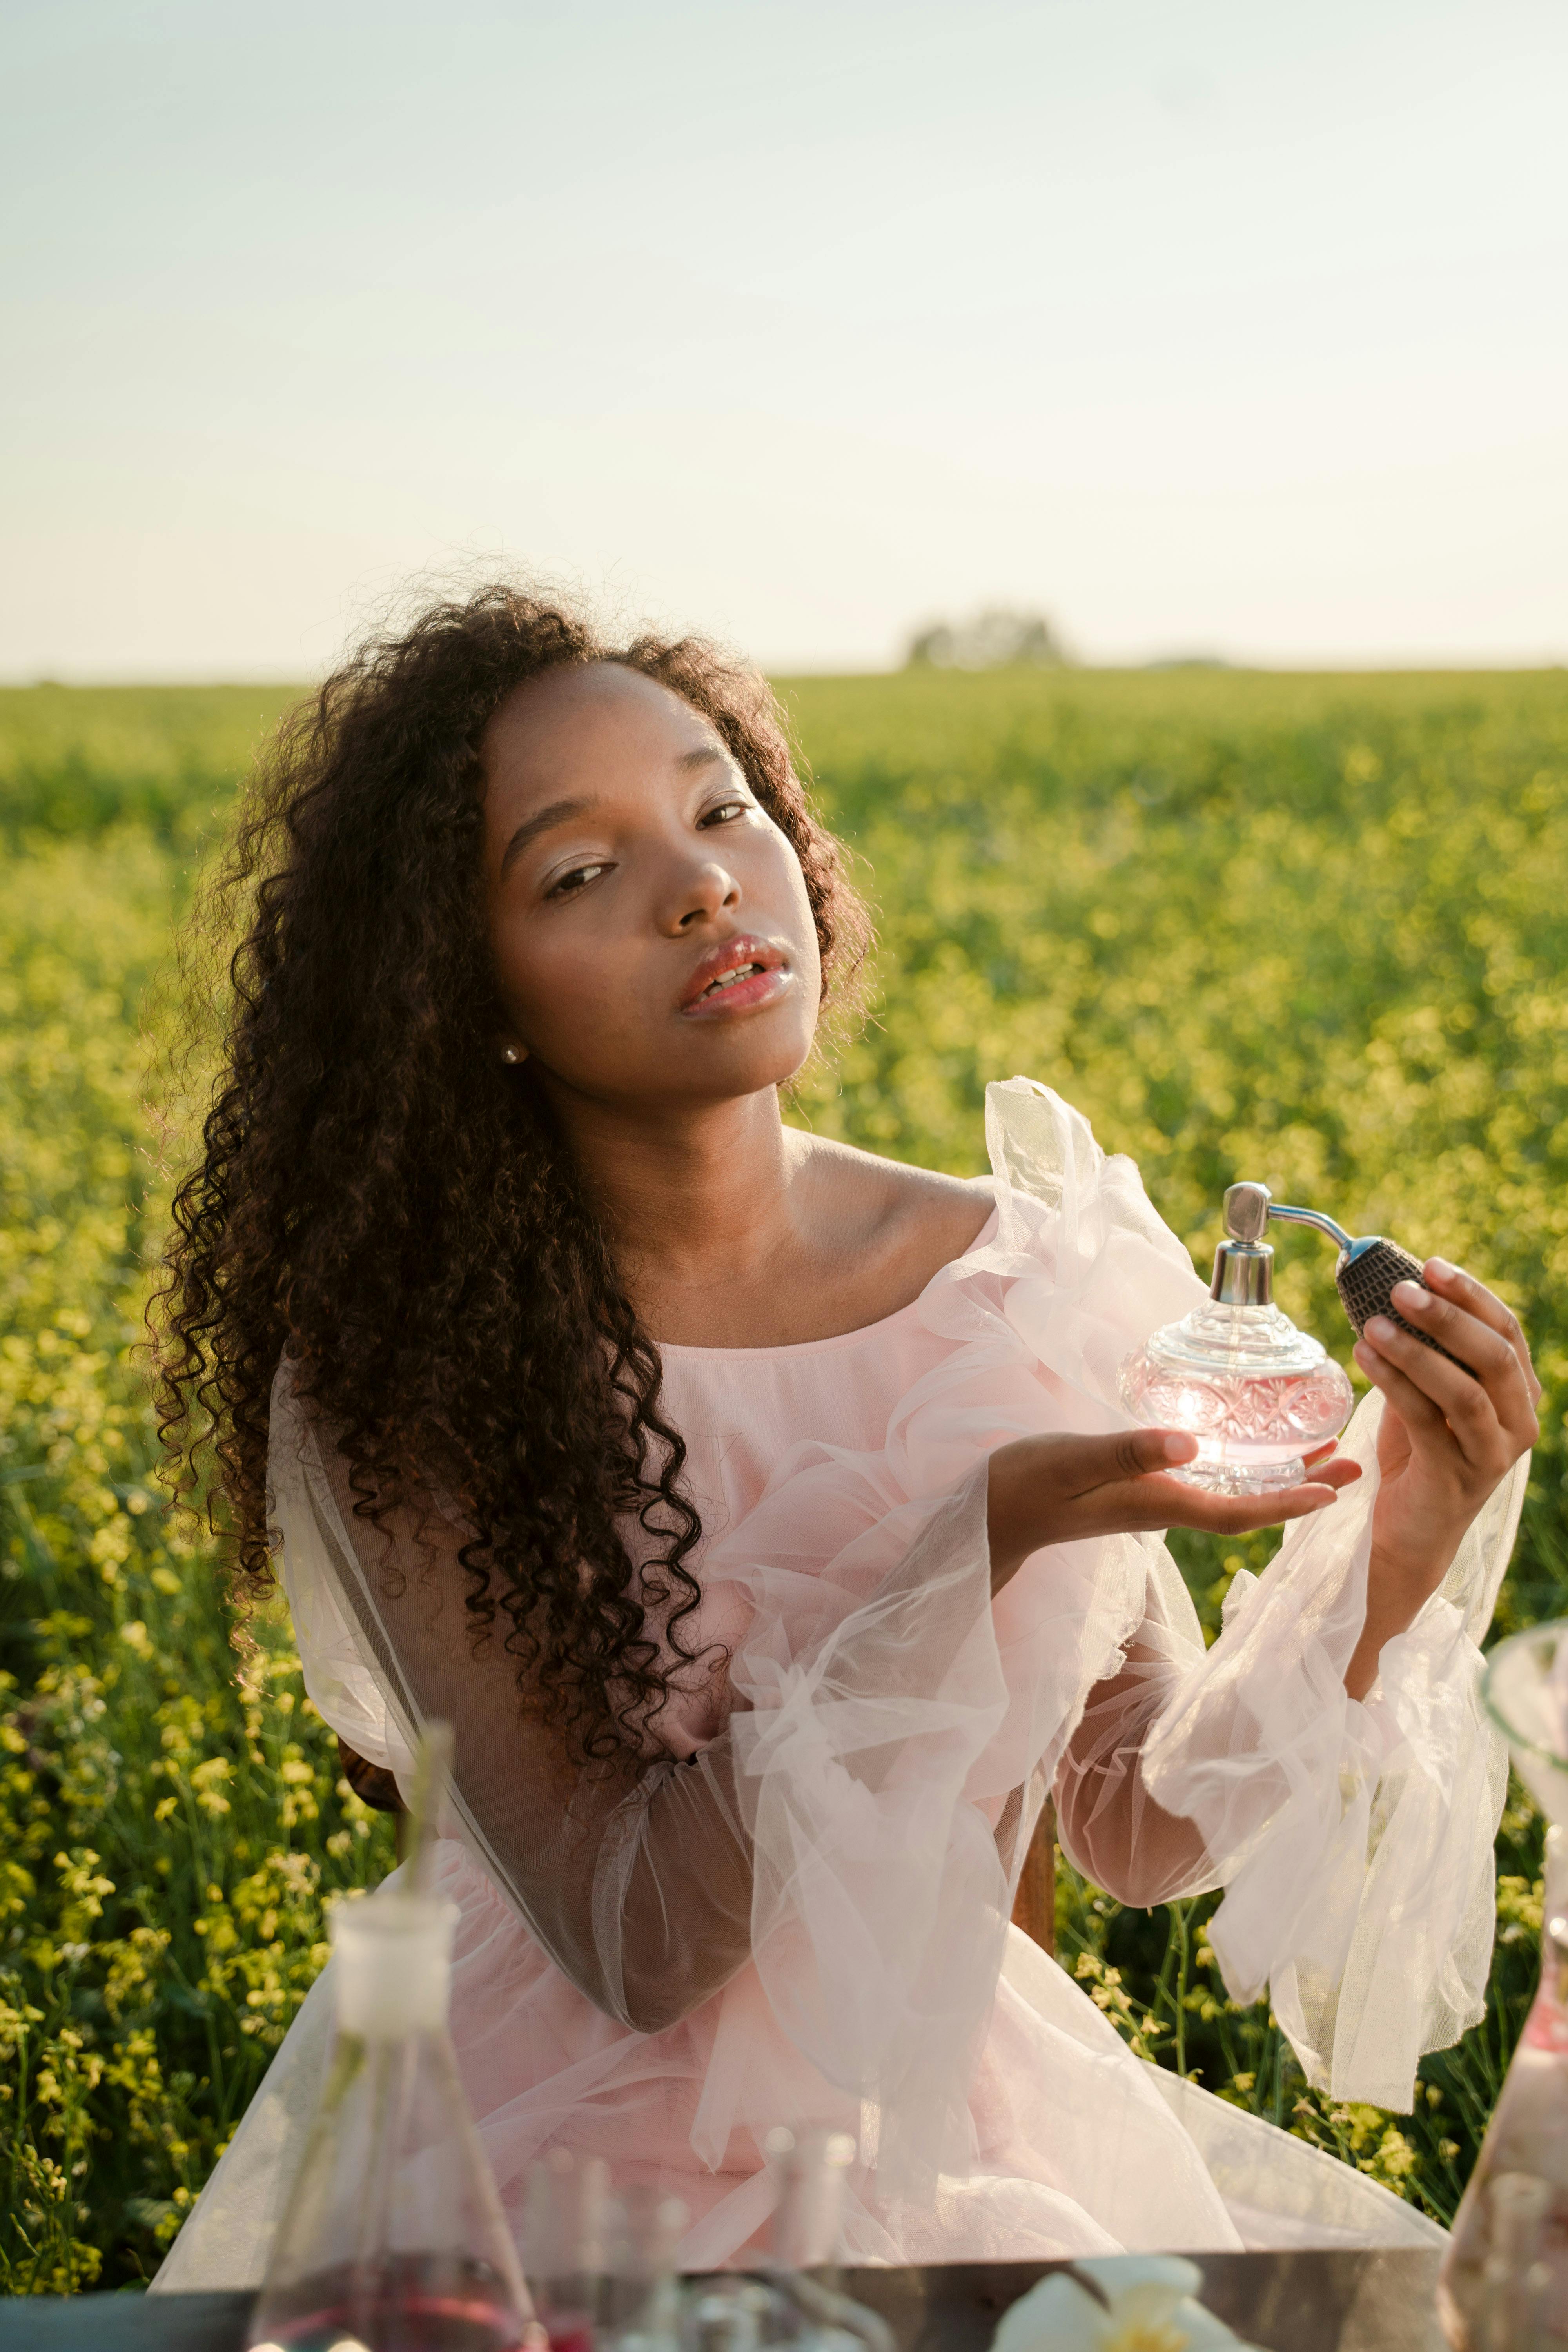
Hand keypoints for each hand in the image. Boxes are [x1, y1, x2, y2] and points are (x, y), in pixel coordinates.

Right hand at [986, 1427, 1360, 1593]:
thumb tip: (1191, 1446)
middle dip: (1303, 1491)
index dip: (1286, 1503)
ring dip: (1280, 1479)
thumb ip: (1128, 1453)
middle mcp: (1166, 1509)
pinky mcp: (1142, 1491)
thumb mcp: (1073, 1461)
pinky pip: (1210, 1485)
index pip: (1238, 1512)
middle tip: (1354, 1467)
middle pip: (1249, 1507)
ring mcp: (1155, 1502)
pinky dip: (1243, 1469)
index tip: (1333, 1492)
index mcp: (1157, 1505)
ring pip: (1234, 1495)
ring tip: (1321, 1455)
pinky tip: (1250, 1449)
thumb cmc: (1025, 1486)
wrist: (991, 1514)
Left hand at [1347, 1259, 1539, 1697]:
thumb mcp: (1428, 1396)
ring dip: (1419, 1351)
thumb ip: (1426, 1353)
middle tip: (1400, 1289)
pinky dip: (1394, 1384)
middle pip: (1496, 1358)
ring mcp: (1491, 1456)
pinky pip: (1426, 1422)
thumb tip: (1390, 1289)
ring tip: (1373, 1323)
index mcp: (1518, 1398)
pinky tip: (1364, 1357)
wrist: (1406, 1535)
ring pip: (1466, 1392)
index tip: (1430, 1265)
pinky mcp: (1454, 1479)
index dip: (1472, 1296)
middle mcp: (1517, 1426)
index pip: (1508, 1334)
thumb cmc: (1416, 1456)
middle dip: (1449, 1317)